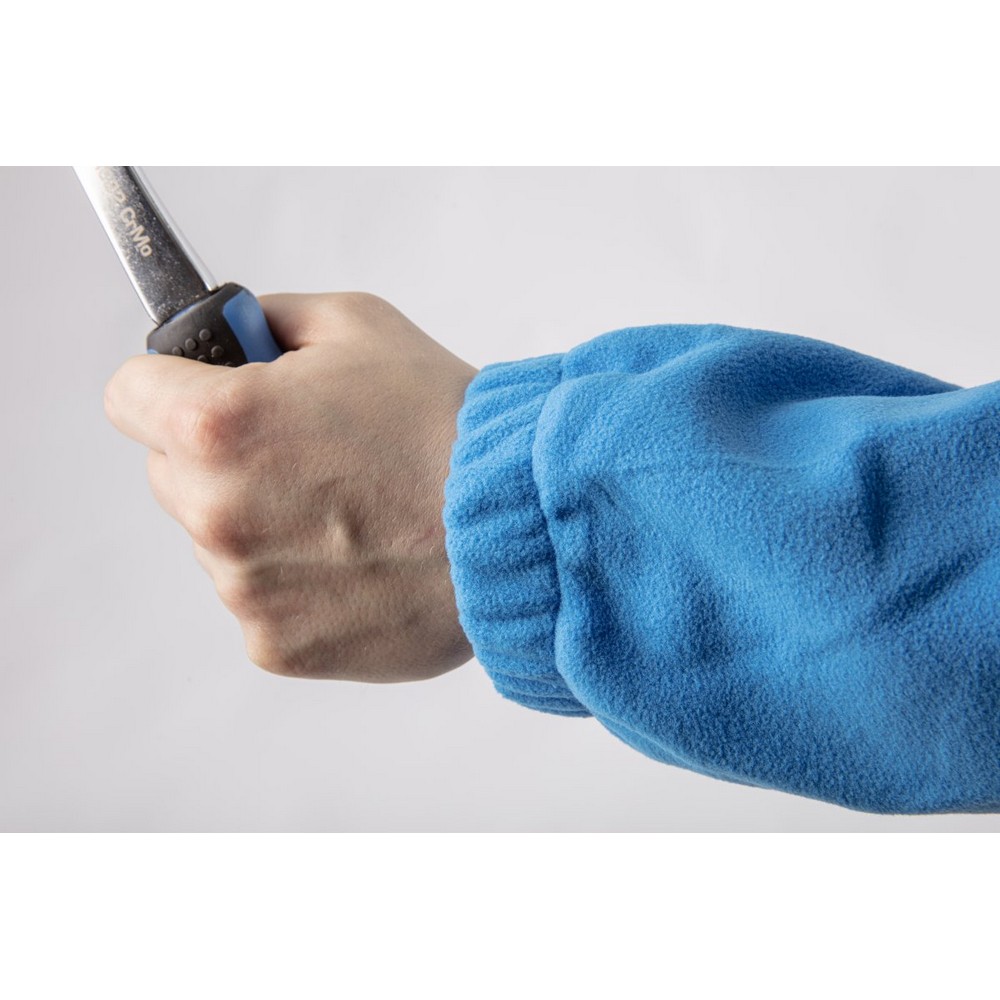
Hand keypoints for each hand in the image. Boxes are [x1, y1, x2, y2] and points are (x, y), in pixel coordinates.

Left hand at [104, 292, 477, 681]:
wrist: (518, 523)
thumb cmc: (447, 424)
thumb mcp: (358, 324)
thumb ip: (268, 318)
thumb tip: (231, 334)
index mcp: (220, 422)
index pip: (129, 395)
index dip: (170, 385)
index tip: (203, 392)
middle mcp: (216, 512)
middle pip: (171, 474)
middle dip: (221, 457)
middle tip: (308, 453)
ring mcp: (243, 589)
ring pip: (217, 542)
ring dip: (262, 524)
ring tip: (351, 512)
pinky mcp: (276, 645)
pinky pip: (259, 600)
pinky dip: (296, 582)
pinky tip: (359, 561)